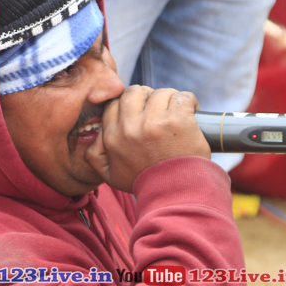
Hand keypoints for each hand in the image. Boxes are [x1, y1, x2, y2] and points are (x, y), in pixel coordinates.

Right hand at [85, 86, 210, 191]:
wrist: (175, 194)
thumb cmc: (145, 183)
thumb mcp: (110, 175)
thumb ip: (95, 155)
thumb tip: (95, 135)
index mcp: (113, 136)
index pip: (115, 104)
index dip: (130, 104)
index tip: (142, 111)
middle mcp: (131, 127)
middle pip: (135, 92)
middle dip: (147, 96)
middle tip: (158, 107)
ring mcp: (155, 122)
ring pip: (161, 93)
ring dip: (170, 99)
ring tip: (176, 112)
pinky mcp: (179, 120)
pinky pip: (182, 97)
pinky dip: (189, 101)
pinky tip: (191, 111)